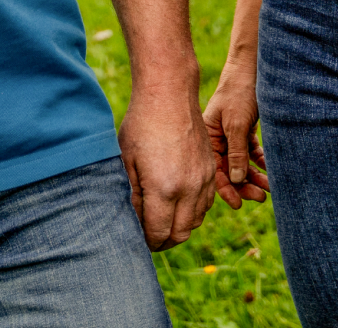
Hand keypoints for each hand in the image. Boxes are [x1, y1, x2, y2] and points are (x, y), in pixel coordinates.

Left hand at [119, 88, 218, 248]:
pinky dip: (193, 211)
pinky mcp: (210, 170)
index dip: (148, 242)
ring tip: (162, 220)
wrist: (169, 95)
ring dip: (179, 226)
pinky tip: (177, 203)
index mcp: (164, 189)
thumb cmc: (141, 125)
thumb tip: (133, 222)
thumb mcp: (127, 161)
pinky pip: (206, 203)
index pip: (159, 234)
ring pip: (196, 221)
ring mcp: (203, 179)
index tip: (138, 239)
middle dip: (164, 240)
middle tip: (149, 236)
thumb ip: (132, 196)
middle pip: (181, 234)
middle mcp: (188, 189)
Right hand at [201, 65, 269, 207]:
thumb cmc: (239, 92)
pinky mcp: (244, 130)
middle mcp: (217, 139)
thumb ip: (236, 152)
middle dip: (243, 185)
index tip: (239, 204)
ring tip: (270, 187)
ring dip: (255, 176)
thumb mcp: (236, 124)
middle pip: (228, 170)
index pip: (214, 170)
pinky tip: (271, 169)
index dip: (225, 189)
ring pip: (241, 163)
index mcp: (208, 137)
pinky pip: (251, 152)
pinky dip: (260, 161)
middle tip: (261, 196)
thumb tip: (235, 180)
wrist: (252, 67)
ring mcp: (230, 135)